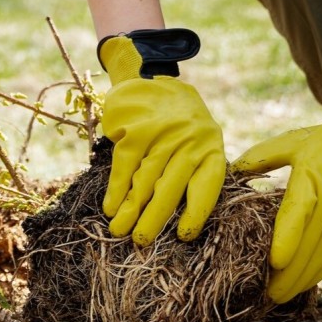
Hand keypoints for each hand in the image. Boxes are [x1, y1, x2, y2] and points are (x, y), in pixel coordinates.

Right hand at [98, 29, 226, 244]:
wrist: (150, 79)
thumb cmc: (176, 123)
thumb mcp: (196, 141)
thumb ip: (192, 172)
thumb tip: (179, 219)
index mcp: (210, 148)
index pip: (207, 185)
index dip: (196, 212)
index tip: (183, 236)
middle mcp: (189, 141)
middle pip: (171, 187)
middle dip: (154, 218)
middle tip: (141, 242)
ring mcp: (161, 134)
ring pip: (145, 179)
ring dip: (130, 208)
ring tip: (119, 231)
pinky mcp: (136, 128)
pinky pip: (125, 165)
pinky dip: (116, 188)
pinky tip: (110, 208)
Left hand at [234, 69, 321, 302]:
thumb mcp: (293, 142)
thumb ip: (261, 156)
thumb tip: (230, 169)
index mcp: (312, 181)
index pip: (299, 215)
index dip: (287, 241)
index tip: (274, 262)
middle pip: (308, 246)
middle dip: (287, 274)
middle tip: (265, 295)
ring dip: (301, 280)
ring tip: (279, 297)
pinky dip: (319, 272)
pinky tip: (303, 283)